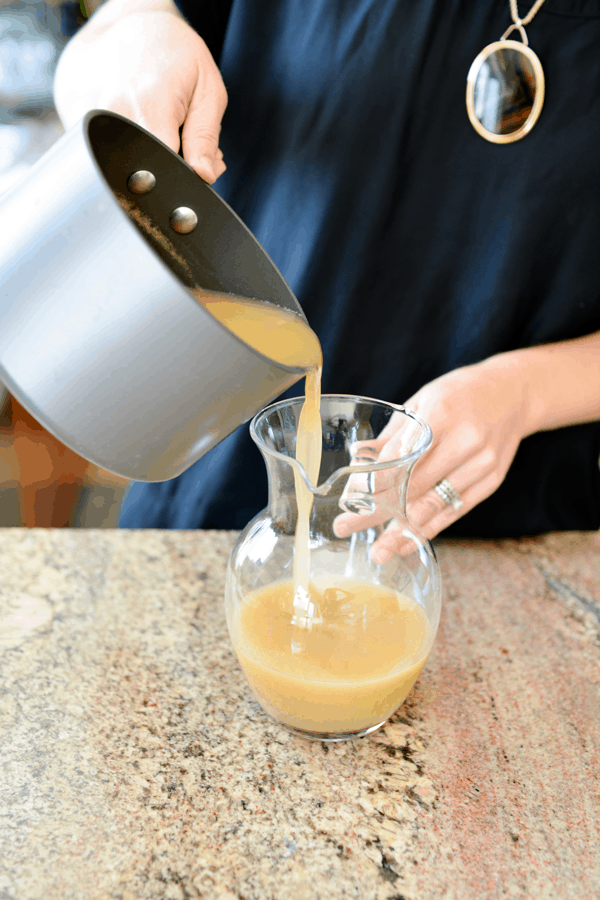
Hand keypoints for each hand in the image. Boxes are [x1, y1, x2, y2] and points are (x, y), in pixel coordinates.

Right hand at [54, 1, 226, 182]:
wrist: (135, 27)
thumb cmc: (177, 56)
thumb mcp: (207, 91)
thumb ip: (205, 139)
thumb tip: (203, 176)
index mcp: (150, 105)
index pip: (167, 168)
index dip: (184, 175)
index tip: (195, 167)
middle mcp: (114, 112)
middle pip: (145, 169)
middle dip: (168, 166)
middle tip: (182, 141)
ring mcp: (91, 117)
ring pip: (126, 163)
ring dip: (149, 157)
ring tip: (160, 128)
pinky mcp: (79, 122)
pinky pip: (110, 154)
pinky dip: (129, 150)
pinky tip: (140, 127)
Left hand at [335, 357, 529, 560]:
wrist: (514, 394)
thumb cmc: (460, 394)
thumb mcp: (423, 401)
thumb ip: (393, 434)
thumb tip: (359, 459)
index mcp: (442, 413)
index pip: (401, 457)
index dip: (373, 481)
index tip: (349, 499)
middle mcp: (465, 441)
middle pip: (413, 485)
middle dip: (377, 510)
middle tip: (346, 527)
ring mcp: (482, 464)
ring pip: (434, 504)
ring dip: (402, 530)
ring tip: (378, 552)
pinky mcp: (491, 481)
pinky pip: (455, 511)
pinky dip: (429, 529)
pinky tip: (406, 544)